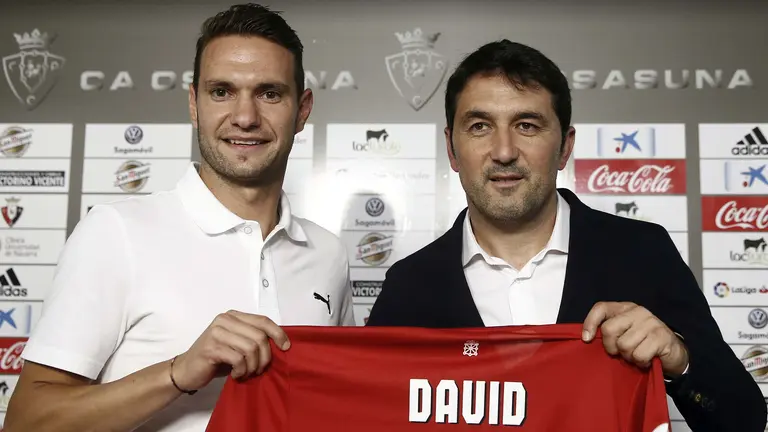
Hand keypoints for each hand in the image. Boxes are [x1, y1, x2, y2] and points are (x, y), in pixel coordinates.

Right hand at [171, 310, 289, 391]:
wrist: (186, 371)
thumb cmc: (215, 359)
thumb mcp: (237, 344)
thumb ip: (253, 338)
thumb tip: (281, 343)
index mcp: (233, 316)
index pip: (263, 321)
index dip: (278, 333)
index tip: (286, 347)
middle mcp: (225, 320)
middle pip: (260, 336)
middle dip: (265, 357)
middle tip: (259, 369)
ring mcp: (217, 333)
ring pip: (251, 348)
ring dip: (253, 366)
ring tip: (247, 373)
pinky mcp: (211, 348)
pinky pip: (239, 359)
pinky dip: (242, 370)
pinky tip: (236, 374)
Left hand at [582, 302, 688, 377]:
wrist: (674, 353)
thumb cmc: (643, 343)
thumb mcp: (625, 333)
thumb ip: (609, 331)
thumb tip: (587, 338)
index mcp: (625, 308)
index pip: (601, 308)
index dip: (590, 323)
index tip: (587, 339)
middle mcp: (637, 311)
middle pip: (609, 329)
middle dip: (611, 347)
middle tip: (620, 352)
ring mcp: (650, 323)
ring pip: (624, 345)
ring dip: (628, 356)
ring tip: (636, 355)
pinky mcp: (660, 337)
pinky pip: (638, 355)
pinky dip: (640, 362)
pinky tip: (647, 359)